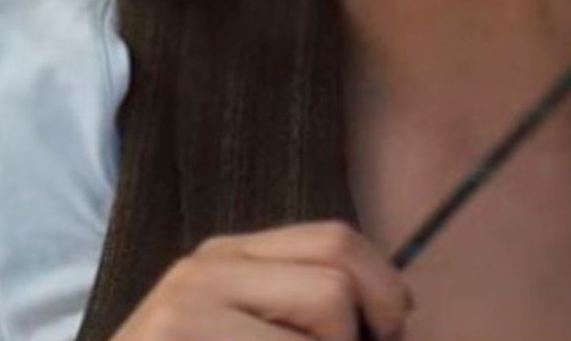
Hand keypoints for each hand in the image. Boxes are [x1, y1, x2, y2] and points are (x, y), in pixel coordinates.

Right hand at [108, 219, 414, 340]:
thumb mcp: (244, 328)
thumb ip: (299, 312)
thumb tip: (396, 318)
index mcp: (229, 256)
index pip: (335, 239)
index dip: (384, 288)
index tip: (388, 331)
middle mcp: (208, 265)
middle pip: (335, 276)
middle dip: (362, 331)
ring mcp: (187, 303)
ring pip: (325, 307)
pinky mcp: (175, 333)